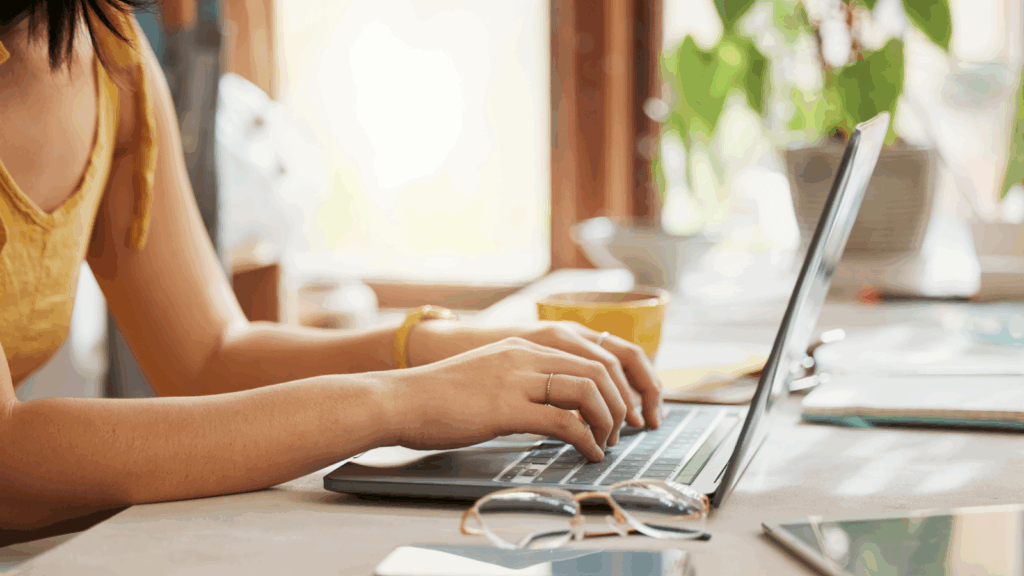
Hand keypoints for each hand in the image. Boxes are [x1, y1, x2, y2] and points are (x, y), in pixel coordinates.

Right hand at [379, 337, 635, 460]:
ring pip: (589, 389)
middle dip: (620, 402)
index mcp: (524, 347)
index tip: (618, 409)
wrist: (400, 400)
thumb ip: (521, 381)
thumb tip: (552, 406)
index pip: (591, 354)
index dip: (616, 383)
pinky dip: (586, 440)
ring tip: (604, 442)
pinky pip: (564, 421)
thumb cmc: (438, 397)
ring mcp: (517, 379)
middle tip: (619, 430)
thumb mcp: (488, 375)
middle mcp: (526, 355)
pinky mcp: (506, 408)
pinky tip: (586, 453)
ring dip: (607, 420)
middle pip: (599, 368)